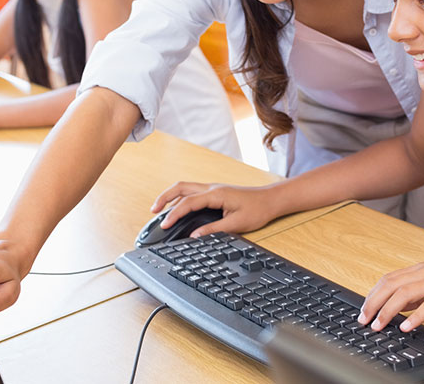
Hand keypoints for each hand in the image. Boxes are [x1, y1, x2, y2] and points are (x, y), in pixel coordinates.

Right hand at [150, 181, 283, 236]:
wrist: (271, 200)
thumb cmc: (257, 210)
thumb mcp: (236, 224)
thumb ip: (213, 230)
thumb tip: (194, 237)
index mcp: (216, 194)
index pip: (188, 202)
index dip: (174, 214)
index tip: (164, 225)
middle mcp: (212, 188)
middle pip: (181, 187)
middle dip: (164, 197)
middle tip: (153, 211)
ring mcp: (213, 189)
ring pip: (185, 188)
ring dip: (171, 197)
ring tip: (159, 211)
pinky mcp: (215, 193)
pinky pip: (192, 193)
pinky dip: (180, 199)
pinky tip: (177, 210)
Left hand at [358, 259, 423, 331]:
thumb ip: (419, 292)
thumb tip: (398, 306)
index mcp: (422, 269)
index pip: (389, 279)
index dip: (372, 294)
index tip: (363, 310)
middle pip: (391, 285)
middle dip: (373, 303)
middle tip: (363, 320)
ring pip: (404, 294)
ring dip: (388, 311)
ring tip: (378, 325)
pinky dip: (415, 316)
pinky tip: (406, 327)